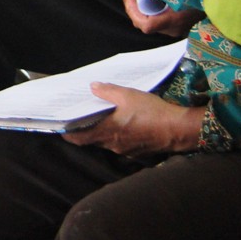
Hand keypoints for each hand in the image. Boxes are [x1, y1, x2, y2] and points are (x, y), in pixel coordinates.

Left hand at [63, 83, 203, 155]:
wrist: (179, 130)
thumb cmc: (152, 112)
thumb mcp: (128, 95)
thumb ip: (108, 91)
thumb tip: (93, 87)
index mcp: (107, 132)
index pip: (78, 139)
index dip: (67, 134)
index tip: (61, 127)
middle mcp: (113, 145)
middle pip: (92, 140)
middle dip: (85, 131)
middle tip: (80, 119)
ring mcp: (126, 151)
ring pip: (107, 143)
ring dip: (102, 133)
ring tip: (101, 119)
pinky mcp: (138, 152)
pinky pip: (122, 145)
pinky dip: (118, 136)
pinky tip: (123, 125)